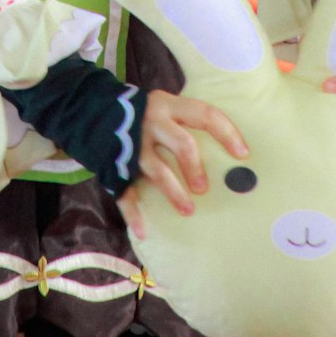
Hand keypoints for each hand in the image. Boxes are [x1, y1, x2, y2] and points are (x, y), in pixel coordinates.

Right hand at [116, 89, 247, 239]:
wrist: (92, 107)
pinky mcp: (115, 163)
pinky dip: (134, 213)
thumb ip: (186, 123)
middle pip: (182, 143)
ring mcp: (133, 144)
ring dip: (174, 192)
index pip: (205, 114)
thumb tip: (228, 152)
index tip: (243, 154)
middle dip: (196, 167)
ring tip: (188, 210)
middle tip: (205, 189)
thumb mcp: (164, 106)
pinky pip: (125, 190)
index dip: (226, 133)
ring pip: (157, 170)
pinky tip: (143, 230)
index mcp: (169, 106)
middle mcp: (152, 122)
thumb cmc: (142, 113)